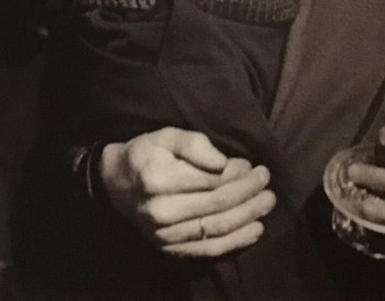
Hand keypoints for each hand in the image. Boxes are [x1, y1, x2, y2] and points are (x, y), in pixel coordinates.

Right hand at [98, 127, 275, 257]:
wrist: (116, 183)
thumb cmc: (145, 154)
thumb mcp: (165, 136)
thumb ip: (194, 144)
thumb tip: (224, 163)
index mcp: (158, 179)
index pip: (210, 180)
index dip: (238, 175)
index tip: (254, 166)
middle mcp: (161, 211)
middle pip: (217, 205)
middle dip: (248, 194)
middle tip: (267, 183)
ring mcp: (165, 234)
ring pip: (217, 228)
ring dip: (248, 217)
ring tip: (267, 203)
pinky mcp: (170, 248)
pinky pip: (208, 248)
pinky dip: (236, 241)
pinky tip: (255, 230)